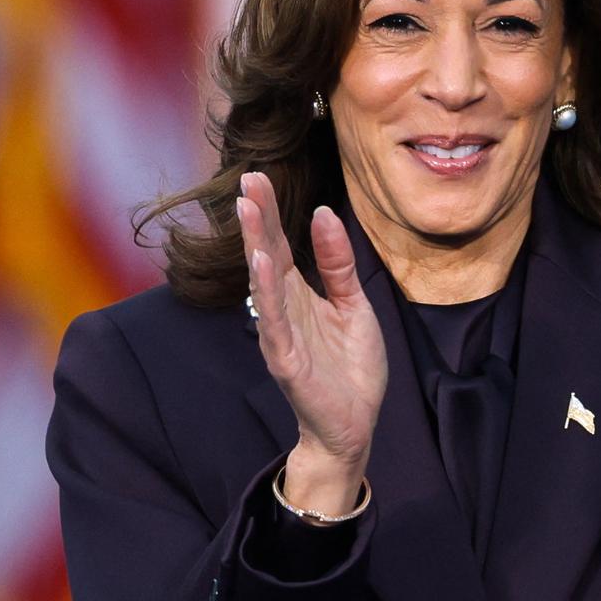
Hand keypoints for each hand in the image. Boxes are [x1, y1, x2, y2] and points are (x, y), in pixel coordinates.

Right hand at [238, 172, 387, 515]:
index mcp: (300, 294)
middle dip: (256, 217)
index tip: (258, 174)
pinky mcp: (286, 360)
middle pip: (267, 254)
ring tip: (247, 209)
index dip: (269, 211)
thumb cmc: (351, 368)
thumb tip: (324, 215)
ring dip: (255, 245)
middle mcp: (283, 309)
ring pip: (264, 282)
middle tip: (246, 177)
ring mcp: (281, 334)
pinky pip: (274, 321)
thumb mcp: (354, 306)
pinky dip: (267, 292)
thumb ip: (338, 265)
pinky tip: (262, 265)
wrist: (354, 426)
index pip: (280, 244)